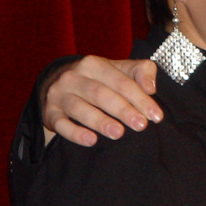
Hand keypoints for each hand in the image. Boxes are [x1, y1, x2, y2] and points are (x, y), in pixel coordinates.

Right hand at [41, 56, 162, 146]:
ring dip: (100, 121)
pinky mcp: (49, 113)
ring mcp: (59, 95)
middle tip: (141, 125)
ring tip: (118, 133)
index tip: (156, 116)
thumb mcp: (118, 69)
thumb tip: (151, 88)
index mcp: (93, 64)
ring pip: (79, 108)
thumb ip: (140, 72)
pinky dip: (75, 133)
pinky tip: (91, 141)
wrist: (57, 83)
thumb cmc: (98, 79)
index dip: (140, 98)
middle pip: (101, 94)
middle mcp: (73, 77)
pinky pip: (60, 124)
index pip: (121, 81)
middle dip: (123, 110)